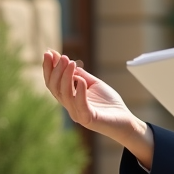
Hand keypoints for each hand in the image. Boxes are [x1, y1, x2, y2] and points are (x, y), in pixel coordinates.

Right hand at [41, 51, 153, 166]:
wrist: (125, 120)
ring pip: (64, 94)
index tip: (48, 53)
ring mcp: (78, 113)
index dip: (48, 68)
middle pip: (54, 88)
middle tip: (63, 57)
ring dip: (66, 77)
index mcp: (69, 98)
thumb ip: (80, 74)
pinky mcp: (88, 118)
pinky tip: (81, 80)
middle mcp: (70, 106)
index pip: (52, 83)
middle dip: (55, 70)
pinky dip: (79, 91)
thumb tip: (67, 61)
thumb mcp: (93, 83)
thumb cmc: (109, 103)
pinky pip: (80, 104)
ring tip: (71, 62)